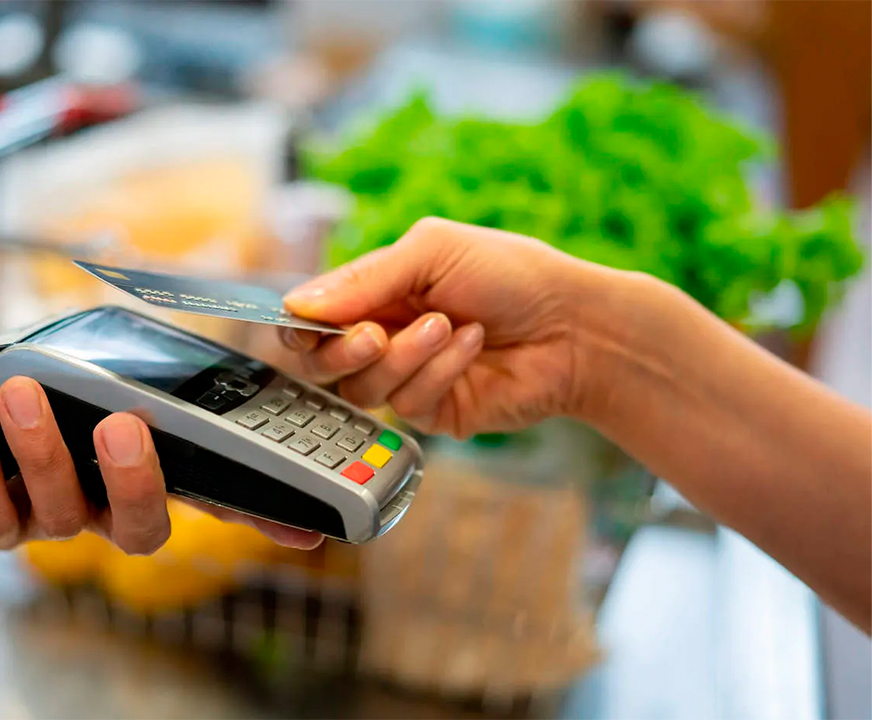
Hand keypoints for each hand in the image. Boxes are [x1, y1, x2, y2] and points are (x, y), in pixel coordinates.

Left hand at [0, 375, 321, 552]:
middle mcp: (110, 509)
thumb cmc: (49, 380)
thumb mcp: (106, 369)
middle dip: (135, 482)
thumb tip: (206, 367)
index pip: (220, 503)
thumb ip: (154, 379)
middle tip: (122, 424)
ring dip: (44, 449)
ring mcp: (53, 521)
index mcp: (153, 474)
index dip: (264, 521)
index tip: (308, 531)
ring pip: (62, 511)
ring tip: (22, 393)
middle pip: (143, 530)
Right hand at [281, 217, 599, 437]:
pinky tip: (472, 346)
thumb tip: (297, 304)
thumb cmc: (510, 274)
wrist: (574, 325)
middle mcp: (384, 336)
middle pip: (322, 363)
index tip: (303, 324)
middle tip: (376, 334)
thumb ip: (365, 279)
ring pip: (363, 388)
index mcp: (376, 293)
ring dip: (406, 355)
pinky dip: (440, 371)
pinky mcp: (435, 412)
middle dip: (342, 350)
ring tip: (450, 325)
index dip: (301, 324)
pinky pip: (409, 404)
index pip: (313, 316)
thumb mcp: (434, 251)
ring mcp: (408, 377)